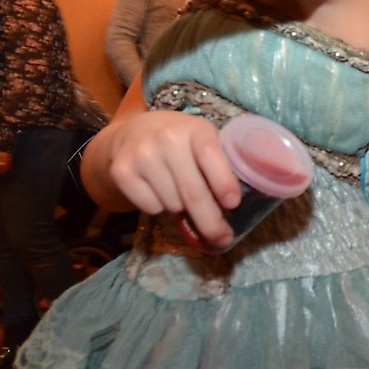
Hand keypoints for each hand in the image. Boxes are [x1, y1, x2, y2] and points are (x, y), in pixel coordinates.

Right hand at [98, 110, 242, 252]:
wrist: (132, 133)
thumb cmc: (181, 143)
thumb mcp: (203, 140)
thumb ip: (222, 162)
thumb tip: (247, 202)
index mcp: (196, 130)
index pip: (210, 156)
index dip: (223, 182)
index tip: (233, 204)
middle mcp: (167, 139)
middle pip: (193, 193)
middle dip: (211, 222)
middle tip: (222, 239)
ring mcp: (142, 155)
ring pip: (172, 205)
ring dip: (182, 211)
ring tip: (181, 196)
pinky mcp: (122, 171)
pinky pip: (150, 208)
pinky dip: (158, 208)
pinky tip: (158, 191)